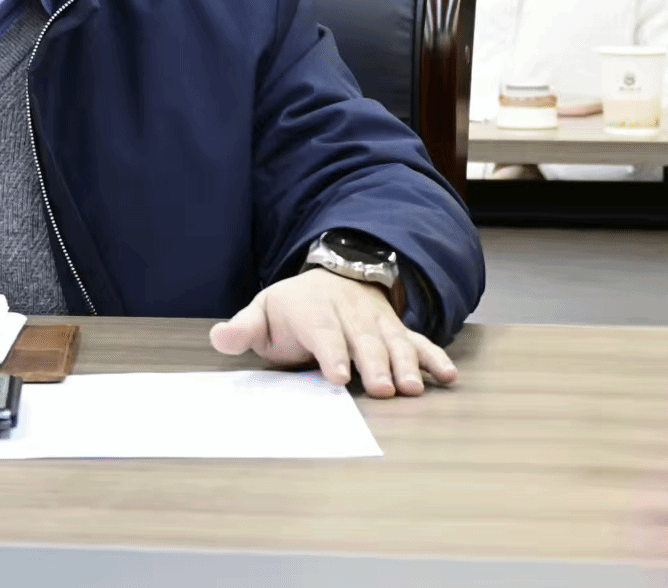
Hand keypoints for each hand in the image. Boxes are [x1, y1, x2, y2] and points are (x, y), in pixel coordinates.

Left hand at [208, 268, 456, 397]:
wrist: (329, 278)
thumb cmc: (291, 308)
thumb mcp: (262, 312)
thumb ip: (243, 329)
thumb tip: (219, 337)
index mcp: (312, 309)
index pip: (323, 332)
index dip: (331, 353)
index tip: (338, 376)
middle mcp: (348, 312)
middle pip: (363, 339)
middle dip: (374, 363)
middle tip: (383, 390)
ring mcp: (375, 320)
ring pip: (393, 341)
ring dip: (406, 364)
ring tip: (414, 389)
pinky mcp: (395, 329)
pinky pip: (417, 341)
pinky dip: (434, 356)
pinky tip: (448, 376)